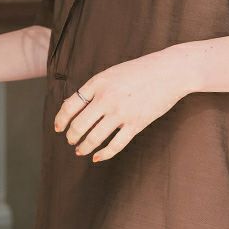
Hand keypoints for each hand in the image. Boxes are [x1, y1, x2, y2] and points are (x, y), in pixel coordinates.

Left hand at [54, 48, 191, 162]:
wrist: (169, 71)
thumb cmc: (140, 71)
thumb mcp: (112, 73)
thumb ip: (94, 88)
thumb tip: (73, 105)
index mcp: (98, 83)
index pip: (70, 106)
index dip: (61, 120)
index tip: (58, 128)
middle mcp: (106, 98)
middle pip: (79, 125)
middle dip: (72, 137)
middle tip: (71, 141)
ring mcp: (121, 112)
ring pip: (94, 138)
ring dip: (83, 147)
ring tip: (80, 150)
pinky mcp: (136, 124)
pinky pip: (115, 145)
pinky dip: (103, 154)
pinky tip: (97, 157)